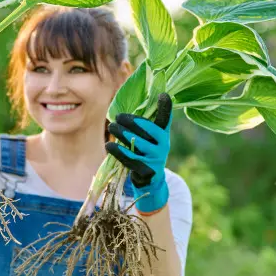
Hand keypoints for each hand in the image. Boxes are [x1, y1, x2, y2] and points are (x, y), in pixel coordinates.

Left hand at [105, 93, 172, 215]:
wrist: (149, 181)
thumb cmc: (142, 153)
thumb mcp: (145, 138)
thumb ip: (139, 126)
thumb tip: (120, 110)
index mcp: (163, 134)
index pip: (165, 119)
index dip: (165, 107)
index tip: (163, 95)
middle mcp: (163, 145)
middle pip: (147, 129)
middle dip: (131, 121)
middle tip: (117, 117)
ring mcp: (156, 158)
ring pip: (138, 143)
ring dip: (122, 134)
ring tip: (111, 127)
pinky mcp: (147, 171)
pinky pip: (130, 159)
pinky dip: (118, 152)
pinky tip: (109, 146)